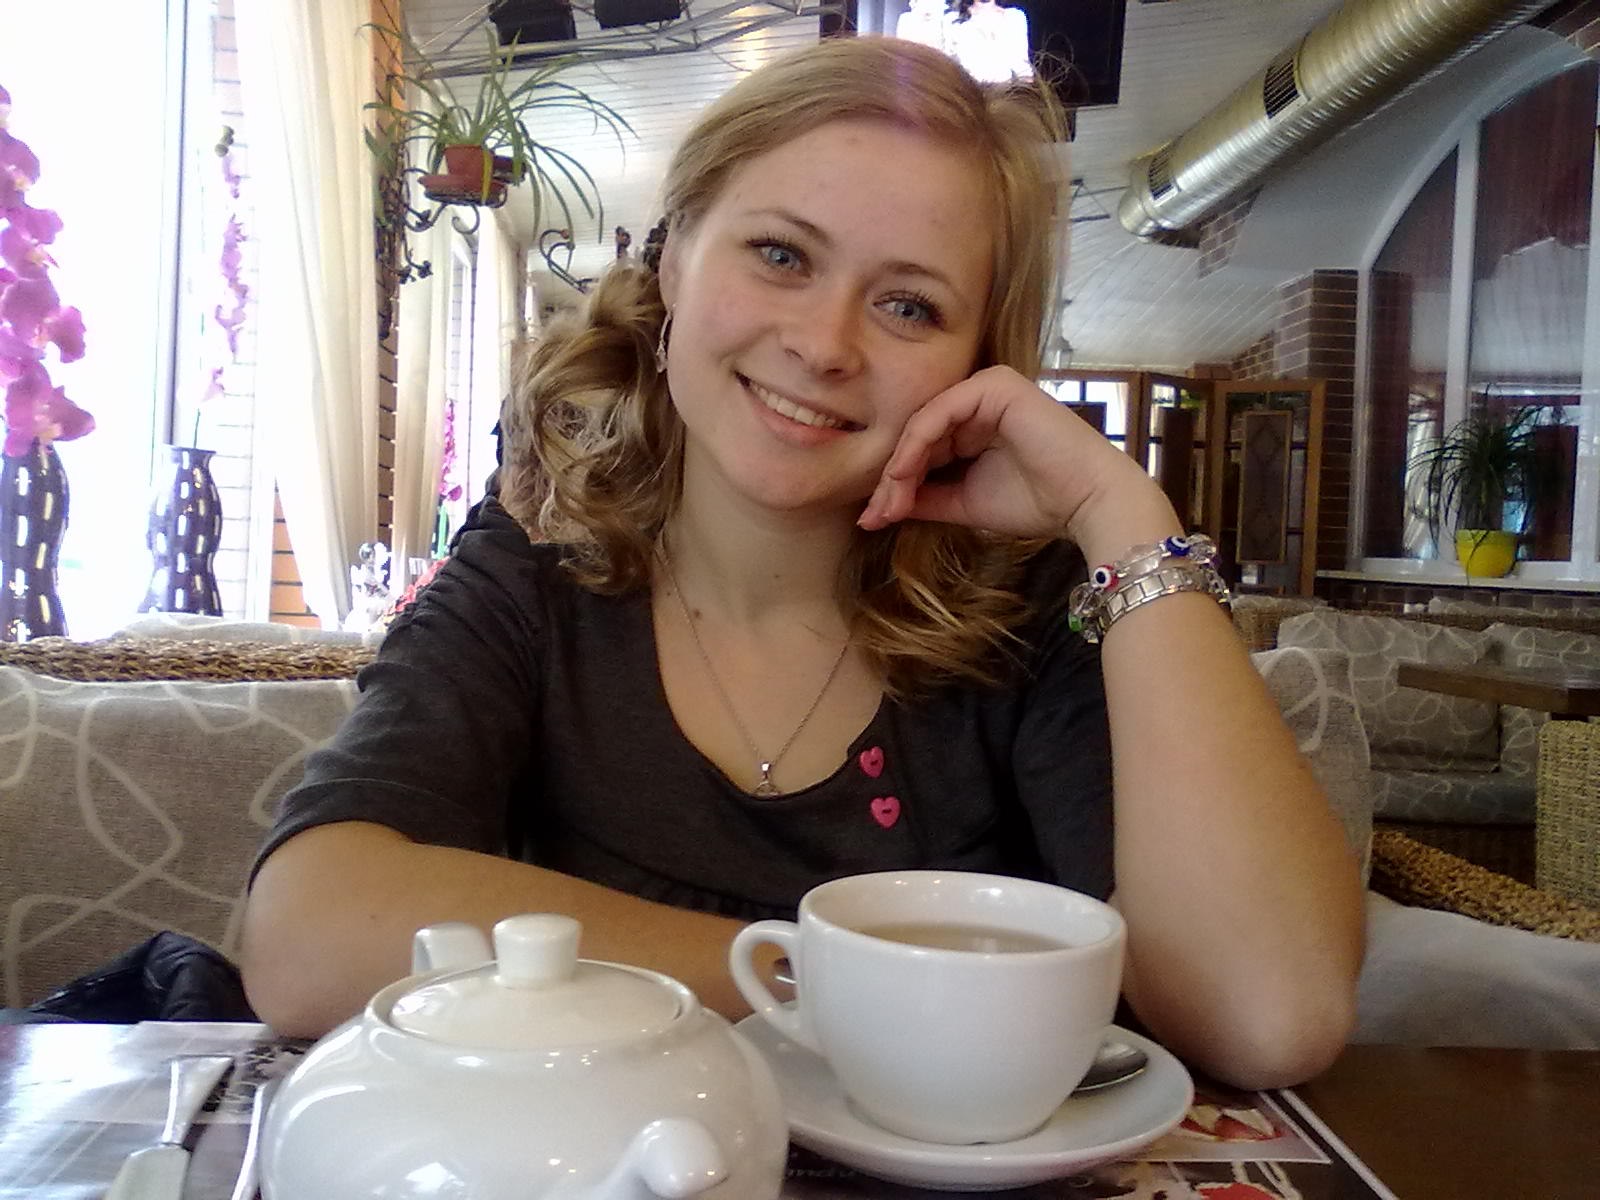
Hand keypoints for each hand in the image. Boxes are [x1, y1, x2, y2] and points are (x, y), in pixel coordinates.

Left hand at [857, 366, 1180, 556]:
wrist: (1088, 502)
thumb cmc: (1037, 502)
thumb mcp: (964, 500)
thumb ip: (923, 497)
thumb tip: (877, 510)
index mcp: (974, 419)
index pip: (921, 445)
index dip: (894, 483)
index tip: (872, 520)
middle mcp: (978, 397)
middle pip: (916, 434)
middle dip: (891, 479)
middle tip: (872, 516)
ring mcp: (986, 386)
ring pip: (922, 424)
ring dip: (898, 468)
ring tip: (885, 505)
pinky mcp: (994, 385)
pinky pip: (939, 414)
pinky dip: (915, 447)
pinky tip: (902, 477)